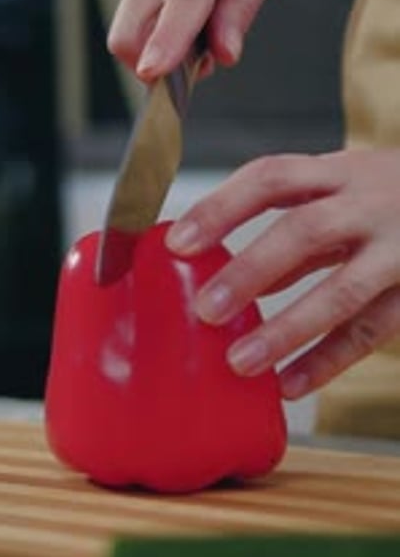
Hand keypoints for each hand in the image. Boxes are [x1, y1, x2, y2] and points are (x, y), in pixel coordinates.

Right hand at [107, 0, 295, 80]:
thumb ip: (241, 8)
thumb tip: (223, 56)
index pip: (180, 3)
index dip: (165, 43)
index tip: (153, 74)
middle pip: (130, 28)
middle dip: (153, 65)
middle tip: (197, 64)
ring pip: (129, 27)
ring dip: (158, 42)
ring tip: (200, 17)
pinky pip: (130, 9)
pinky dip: (153, 20)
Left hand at [166, 150, 399, 399]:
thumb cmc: (395, 196)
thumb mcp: (346, 194)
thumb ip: (295, 230)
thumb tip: (227, 269)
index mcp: (340, 173)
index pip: (271, 177)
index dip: (221, 208)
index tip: (178, 242)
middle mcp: (370, 203)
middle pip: (305, 231)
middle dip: (252, 270)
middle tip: (207, 309)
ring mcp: (399, 249)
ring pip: (343, 290)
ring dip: (287, 328)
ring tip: (241, 361)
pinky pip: (373, 329)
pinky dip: (329, 360)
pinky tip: (293, 383)